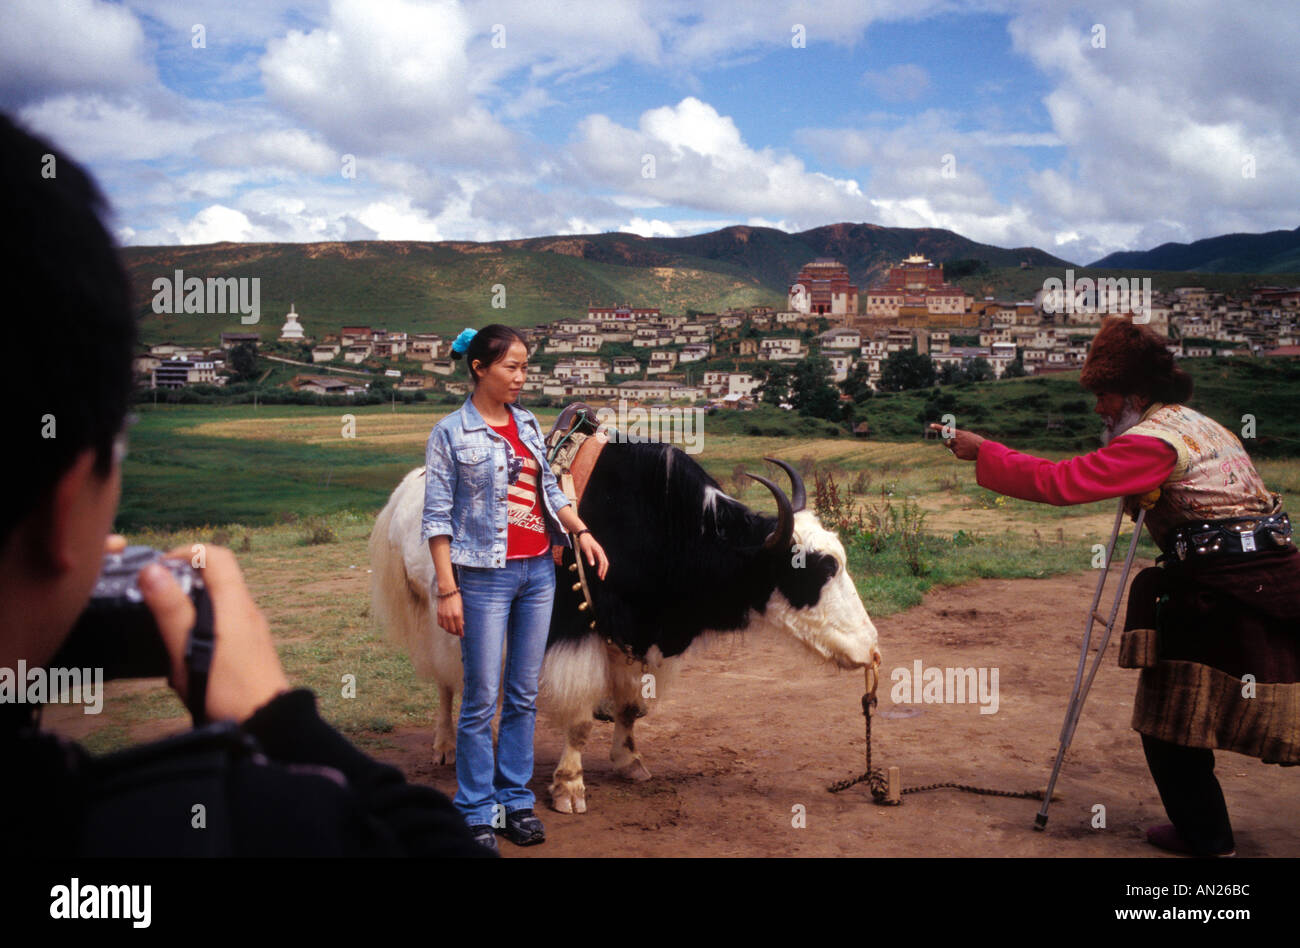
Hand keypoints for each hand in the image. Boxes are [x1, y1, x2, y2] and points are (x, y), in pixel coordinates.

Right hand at [138, 545, 289, 722]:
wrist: (265, 722)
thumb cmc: (228, 688)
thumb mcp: (190, 647)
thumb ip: (171, 608)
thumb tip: (152, 570)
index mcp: (235, 603)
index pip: (216, 556)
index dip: (186, 552)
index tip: (159, 567)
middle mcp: (247, 611)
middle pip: (216, 578)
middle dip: (184, 580)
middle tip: (155, 596)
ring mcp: (250, 630)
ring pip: (218, 603)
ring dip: (190, 606)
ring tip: (165, 626)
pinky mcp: (248, 649)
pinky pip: (223, 624)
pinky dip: (201, 626)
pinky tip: (185, 652)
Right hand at [436, 589, 463, 636]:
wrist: (447, 592)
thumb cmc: (456, 598)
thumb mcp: (461, 607)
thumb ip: (461, 617)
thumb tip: (461, 625)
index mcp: (457, 614)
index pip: (459, 627)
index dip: (461, 632)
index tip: (462, 635)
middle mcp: (449, 616)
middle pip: (452, 630)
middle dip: (455, 633)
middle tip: (458, 633)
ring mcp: (443, 616)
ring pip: (446, 628)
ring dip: (450, 631)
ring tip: (453, 631)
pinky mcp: (439, 614)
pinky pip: (440, 624)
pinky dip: (444, 627)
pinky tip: (446, 626)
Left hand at [578, 532, 608, 580]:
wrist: (583, 534)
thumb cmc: (584, 541)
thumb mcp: (586, 549)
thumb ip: (589, 557)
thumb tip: (592, 565)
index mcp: (599, 551)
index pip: (602, 562)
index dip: (601, 569)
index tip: (599, 575)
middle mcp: (601, 551)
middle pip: (605, 562)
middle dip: (604, 571)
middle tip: (602, 578)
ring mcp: (600, 552)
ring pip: (604, 561)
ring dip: (603, 569)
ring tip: (601, 575)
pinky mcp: (597, 552)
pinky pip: (602, 560)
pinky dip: (602, 565)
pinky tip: (599, 569)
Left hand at [929, 423, 983, 460]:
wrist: (982, 449)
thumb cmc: (976, 441)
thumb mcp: (967, 435)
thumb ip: (958, 437)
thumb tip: (949, 444)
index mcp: (958, 433)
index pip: (945, 429)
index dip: (937, 427)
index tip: (931, 425)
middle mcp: (955, 440)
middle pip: (947, 443)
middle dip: (949, 444)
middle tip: (958, 444)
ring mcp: (956, 447)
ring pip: (952, 449)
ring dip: (957, 449)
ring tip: (966, 449)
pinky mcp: (957, 455)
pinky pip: (957, 454)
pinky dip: (961, 454)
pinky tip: (967, 453)